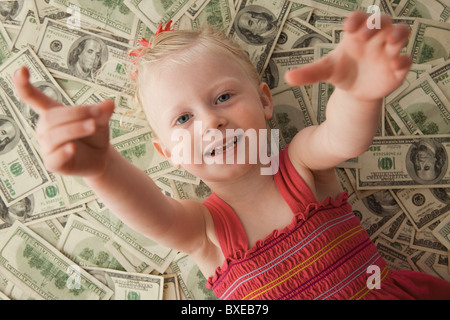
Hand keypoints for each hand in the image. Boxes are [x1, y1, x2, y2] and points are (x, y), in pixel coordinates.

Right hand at [13, 66, 114, 176]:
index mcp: (53, 113)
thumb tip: (110, 104)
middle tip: (97, 113)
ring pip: (54, 136)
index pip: (33, 98)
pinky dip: (63, 152)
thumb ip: (102, 112)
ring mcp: (47, 147)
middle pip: (52, 117)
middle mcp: (45, 129)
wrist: (100, 157)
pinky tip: (73, 148)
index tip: (21, 70)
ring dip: (75, 129)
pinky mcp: (53, 164)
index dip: (23, 85)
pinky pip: (54, 158)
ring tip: (93, 126)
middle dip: (76, 113)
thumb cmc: (94, 134)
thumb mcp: (101, 120)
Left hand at [285, 11, 411, 101]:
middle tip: (364, 35)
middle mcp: (375, 38)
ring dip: (399, 34)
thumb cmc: (342, 73)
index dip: (357, 19)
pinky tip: (394, 66)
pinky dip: (403, 61)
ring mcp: (389, 51)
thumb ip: (309, 73)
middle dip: (376, 25)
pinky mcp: (398, 68)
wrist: (355, 91)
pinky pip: (406, 60)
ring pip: (402, 33)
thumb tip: (287, 78)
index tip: (348, 28)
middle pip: (383, 21)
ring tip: (391, 41)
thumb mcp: (326, 71)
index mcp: (357, 34)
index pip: (359, 18)